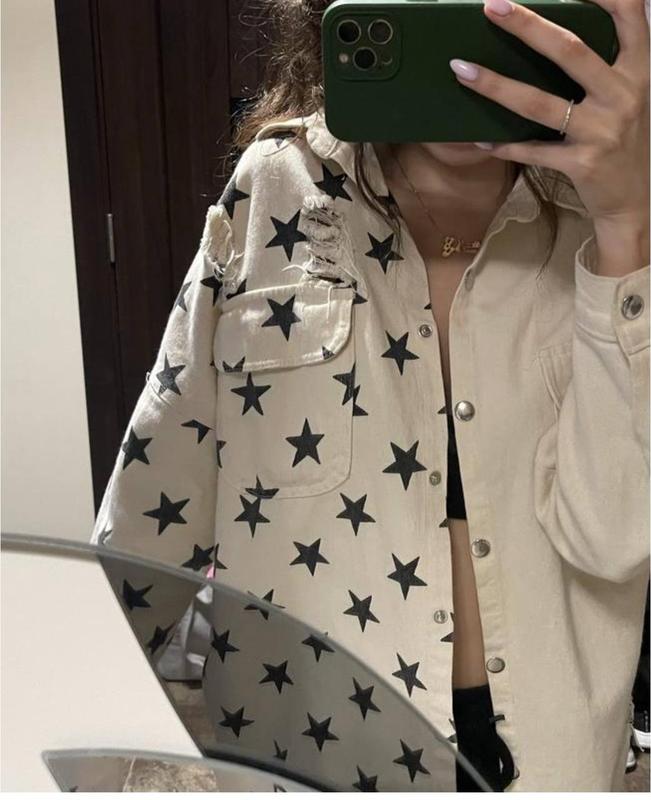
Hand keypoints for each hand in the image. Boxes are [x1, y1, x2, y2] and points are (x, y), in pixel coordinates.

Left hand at [449, 0, 649, 228]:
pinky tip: (479, 140)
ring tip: (462, 70)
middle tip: (491, 6)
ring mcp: (603, 130)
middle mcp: (624, 94)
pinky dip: (504, 146)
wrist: (630, 198)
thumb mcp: (626, 94)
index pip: (630, 13)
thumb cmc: (620, 138)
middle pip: (571, 50)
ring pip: (540, 104)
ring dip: (496, 86)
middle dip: (528, 25)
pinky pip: (533, 151)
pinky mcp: (582, 163)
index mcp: (637, 69)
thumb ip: (604, 63)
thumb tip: (550, 33)